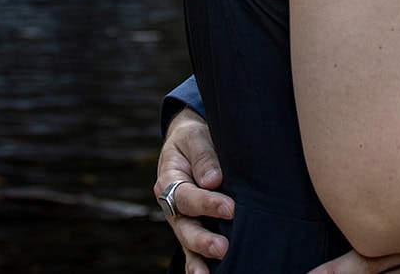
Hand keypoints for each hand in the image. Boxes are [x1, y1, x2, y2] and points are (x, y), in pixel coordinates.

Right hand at [156, 109, 233, 272]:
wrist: (192, 140)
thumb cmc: (195, 138)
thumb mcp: (196, 137)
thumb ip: (203, 156)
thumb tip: (213, 180)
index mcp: (169, 180)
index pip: (186, 196)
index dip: (207, 204)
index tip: (230, 208)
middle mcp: (172, 204)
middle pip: (183, 227)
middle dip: (202, 239)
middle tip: (222, 247)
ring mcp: (182, 219)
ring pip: (187, 242)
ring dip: (200, 257)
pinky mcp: (195, 227)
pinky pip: (193, 248)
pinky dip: (199, 263)